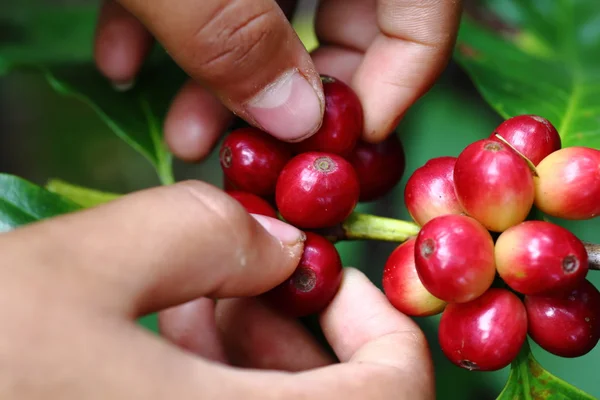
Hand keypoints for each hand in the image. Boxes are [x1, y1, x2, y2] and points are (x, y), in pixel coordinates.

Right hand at [0, 181, 433, 398]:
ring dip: (252, 357)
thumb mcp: (73, 272)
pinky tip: (158, 350)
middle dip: (297, 330)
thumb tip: (279, 245)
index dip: (374, 319)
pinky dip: (215, 388)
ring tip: (181, 307)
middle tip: (231, 281)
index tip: (316, 272)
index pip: (400, 390)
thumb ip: (197, 231)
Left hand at [93, 0, 461, 160]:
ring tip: (183, 133)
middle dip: (293, 93)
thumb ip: (235, 31)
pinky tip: (125, 57)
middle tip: (253, 148)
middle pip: (353, 13)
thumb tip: (293, 119)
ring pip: (275, 5)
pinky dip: (175, 25)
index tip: (341, 144)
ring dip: (224, 77)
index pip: (426, 6)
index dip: (396, 83)